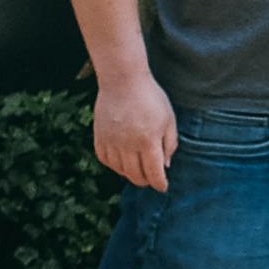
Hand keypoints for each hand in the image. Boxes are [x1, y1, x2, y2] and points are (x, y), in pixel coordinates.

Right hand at [90, 70, 174, 190]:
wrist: (122, 81)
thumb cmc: (151, 98)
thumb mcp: (168, 119)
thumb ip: (169, 144)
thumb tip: (165, 166)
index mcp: (148, 141)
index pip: (153, 172)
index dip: (159, 183)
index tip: (163, 187)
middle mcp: (127, 145)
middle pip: (135, 175)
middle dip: (146, 181)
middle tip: (152, 180)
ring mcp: (111, 142)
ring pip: (120, 170)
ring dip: (130, 174)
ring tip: (139, 172)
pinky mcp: (99, 138)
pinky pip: (105, 160)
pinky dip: (114, 166)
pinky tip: (122, 163)